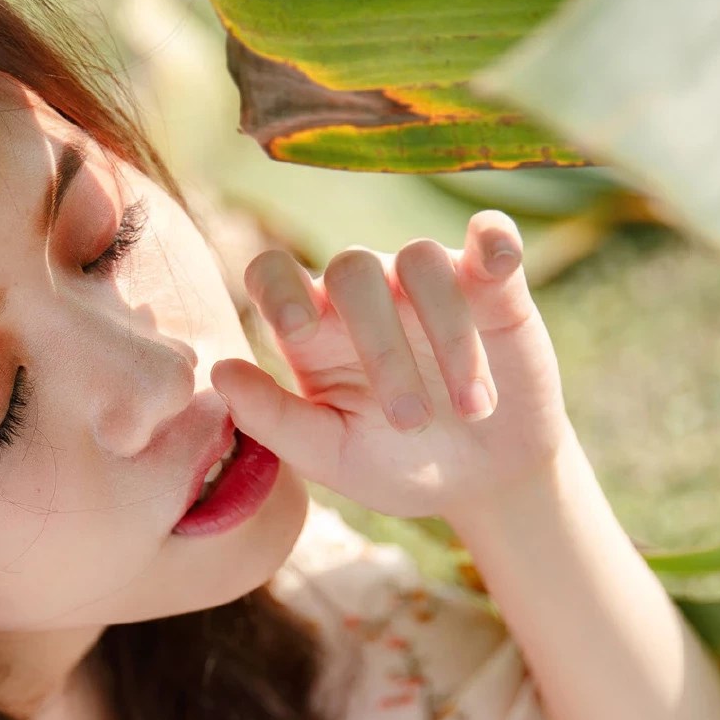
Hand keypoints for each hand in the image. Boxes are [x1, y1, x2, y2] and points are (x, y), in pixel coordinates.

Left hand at [210, 210, 573, 525]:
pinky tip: (500, 262)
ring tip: (474, 410)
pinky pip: (490, 237)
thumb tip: (219, 371)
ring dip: (449, 336)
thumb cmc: (395, 465)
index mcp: (312, 328)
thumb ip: (275, 420)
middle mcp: (365, 292)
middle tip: (411, 423)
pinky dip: (495, 239)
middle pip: (353, 270)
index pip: (274, 274)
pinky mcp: (493, 284)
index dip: (277, 286)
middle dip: (382, 348)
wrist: (482, 481)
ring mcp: (428, 281)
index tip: (294, 328)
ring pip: (421, 260)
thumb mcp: (332, 456)